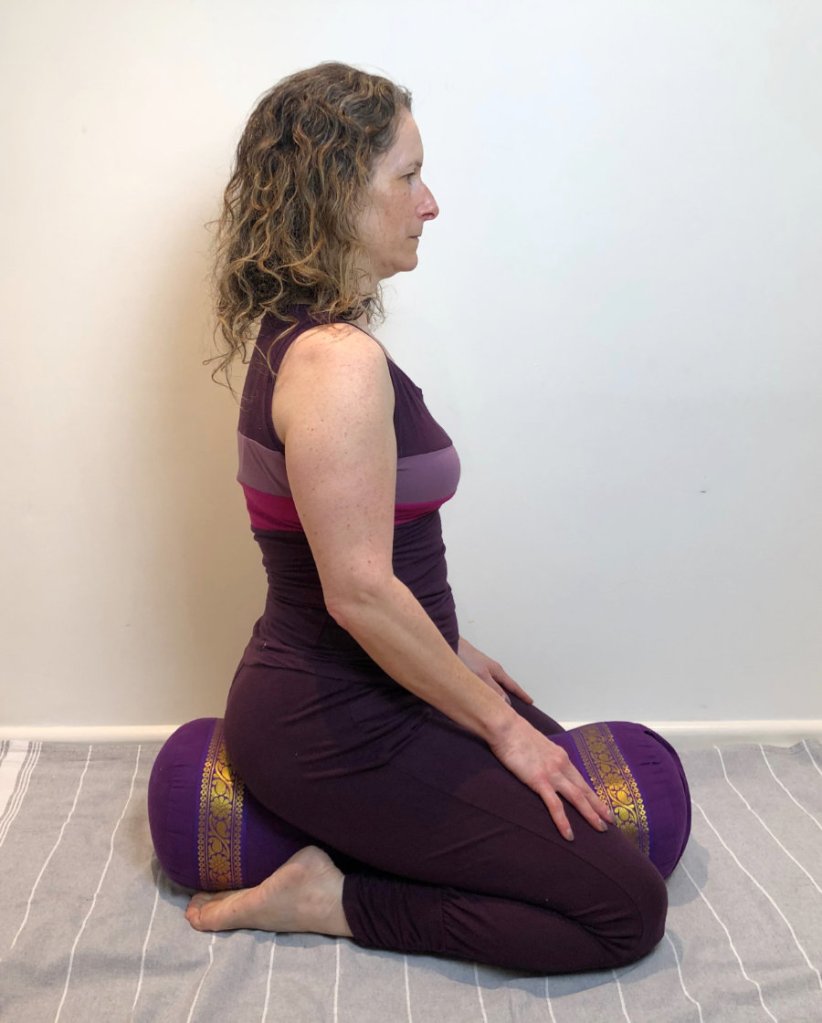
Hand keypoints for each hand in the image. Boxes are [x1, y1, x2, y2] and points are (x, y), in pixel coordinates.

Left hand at [457, 636, 533, 704]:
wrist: (449, 642)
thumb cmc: (465, 657)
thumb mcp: (481, 676)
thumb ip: (493, 689)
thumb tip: (506, 703)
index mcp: (496, 671)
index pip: (512, 686)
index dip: (521, 695)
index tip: (530, 702)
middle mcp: (491, 669)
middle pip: (505, 685)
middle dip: (512, 695)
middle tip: (518, 706)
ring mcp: (481, 669)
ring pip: (494, 684)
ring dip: (499, 693)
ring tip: (501, 704)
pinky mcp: (471, 669)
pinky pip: (484, 683)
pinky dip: (488, 690)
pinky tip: (482, 694)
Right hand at [488, 714, 613, 839]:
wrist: (506, 727)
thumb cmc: (517, 735)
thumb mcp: (538, 746)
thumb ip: (546, 757)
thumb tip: (546, 765)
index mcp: (561, 757)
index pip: (581, 780)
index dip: (593, 795)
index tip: (603, 807)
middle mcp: (561, 765)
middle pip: (585, 790)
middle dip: (599, 807)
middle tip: (611, 821)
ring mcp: (552, 773)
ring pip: (577, 797)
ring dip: (591, 814)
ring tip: (601, 829)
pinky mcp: (539, 780)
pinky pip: (554, 805)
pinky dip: (563, 821)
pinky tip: (569, 834)